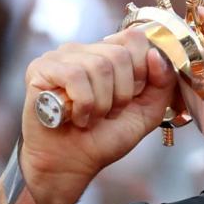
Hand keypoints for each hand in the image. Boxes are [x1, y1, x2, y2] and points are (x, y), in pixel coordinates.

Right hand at [0, 28, 175, 203]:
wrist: (71, 164)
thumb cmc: (104, 138)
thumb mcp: (147, 112)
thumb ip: (162, 83)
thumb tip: (157, 54)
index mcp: (109, 54)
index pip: (135, 39)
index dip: (142, 71)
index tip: (131, 97)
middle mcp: (85, 50)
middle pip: (119, 54)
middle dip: (122, 93)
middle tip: (108, 112)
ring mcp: (61, 57)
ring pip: (99, 65)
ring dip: (101, 103)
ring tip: (91, 117)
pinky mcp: (40, 69)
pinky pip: (74, 75)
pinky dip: (83, 104)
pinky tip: (77, 118)